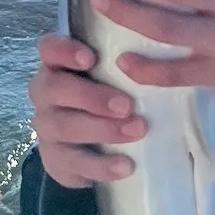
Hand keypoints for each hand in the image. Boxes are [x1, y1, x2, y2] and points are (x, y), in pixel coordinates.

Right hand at [29, 33, 149, 187]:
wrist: (98, 144)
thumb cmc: (112, 93)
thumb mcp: (118, 74)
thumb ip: (128, 62)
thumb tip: (168, 50)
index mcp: (58, 64)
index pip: (49, 48)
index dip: (65, 51)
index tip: (90, 58)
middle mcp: (46, 93)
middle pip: (54, 89)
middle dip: (92, 97)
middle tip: (127, 105)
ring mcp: (46, 127)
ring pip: (63, 127)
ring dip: (103, 129)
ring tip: (138, 131)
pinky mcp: (54, 159)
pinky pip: (72, 164)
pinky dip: (101, 165)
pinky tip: (125, 165)